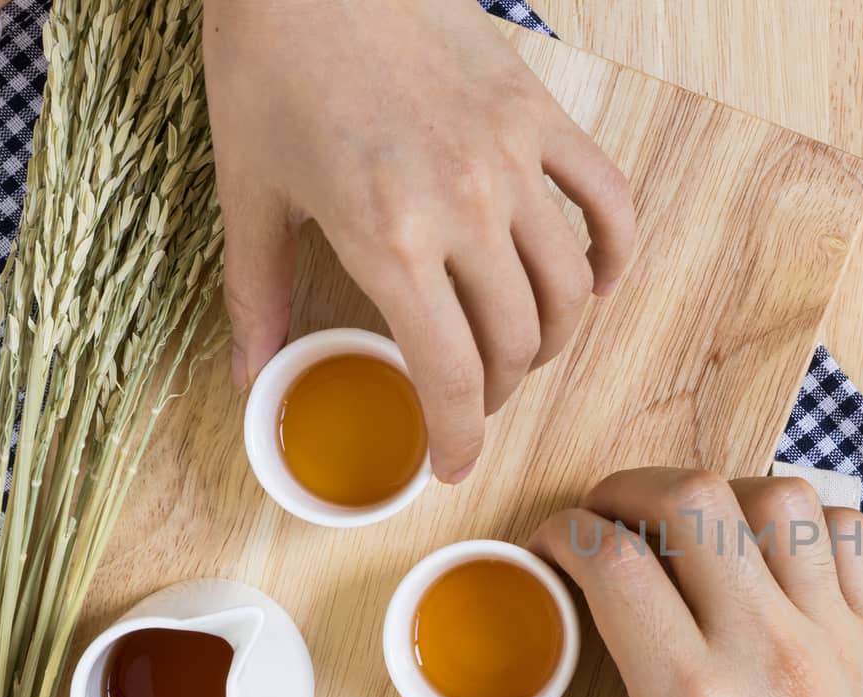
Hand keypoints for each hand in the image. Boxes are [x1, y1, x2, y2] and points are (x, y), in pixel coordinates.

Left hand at [204, 0, 634, 481]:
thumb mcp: (249, 191)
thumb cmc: (269, 65)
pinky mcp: (542, 118)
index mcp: (389, 237)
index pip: (454, 375)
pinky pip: (608, 202)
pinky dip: (613, 253)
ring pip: (569, 290)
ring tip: (523, 348)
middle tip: (473, 398)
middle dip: (499, 393)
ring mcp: (514, 161)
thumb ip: (256, 297)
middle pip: (518, 343)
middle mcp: (466, 208)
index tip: (456, 465)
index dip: (461, 438)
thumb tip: (249, 381)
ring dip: (552, 338)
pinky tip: (596, 278)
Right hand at [425, 469, 862, 696]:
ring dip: (721, 494)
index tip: (548, 550)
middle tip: (605, 518)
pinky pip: (847, 531)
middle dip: (629, 488)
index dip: (561, 533)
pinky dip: (802, 521)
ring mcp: (832, 637)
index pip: (610, 559)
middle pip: (694, 499)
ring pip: (780, 497)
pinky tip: (766, 554)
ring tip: (688, 528)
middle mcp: (766, 652)